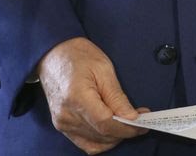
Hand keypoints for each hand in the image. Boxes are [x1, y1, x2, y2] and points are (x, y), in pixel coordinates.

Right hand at [38, 37, 148, 153]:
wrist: (53, 53)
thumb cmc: (78, 55)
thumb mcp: (103, 68)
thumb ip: (117, 96)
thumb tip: (132, 117)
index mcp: (77, 98)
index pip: (105, 123)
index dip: (126, 128)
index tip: (142, 124)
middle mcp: (66, 116)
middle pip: (101, 135)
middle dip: (124, 132)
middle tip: (140, 121)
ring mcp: (62, 123)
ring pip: (95, 143)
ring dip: (114, 137)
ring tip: (127, 123)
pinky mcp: (62, 126)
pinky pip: (85, 143)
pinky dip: (101, 140)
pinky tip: (112, 130)